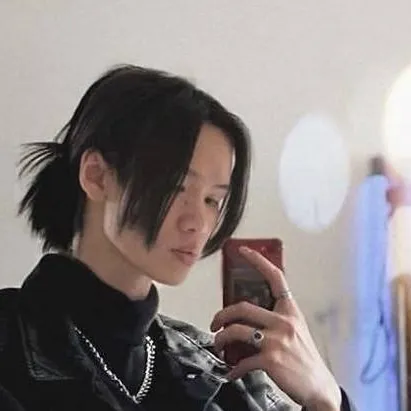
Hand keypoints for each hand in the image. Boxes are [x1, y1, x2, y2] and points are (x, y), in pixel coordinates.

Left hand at [210, 246, 340, 409]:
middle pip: (242, 307)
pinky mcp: (271, 359)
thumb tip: (246, 315)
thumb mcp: (295, 329)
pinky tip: (231, 371)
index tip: (243, 251)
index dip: (258, 260)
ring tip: (218, 345)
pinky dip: (233, 368)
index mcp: (290, 310)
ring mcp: (277, 340)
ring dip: (221, 339)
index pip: (275, 277)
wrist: (319, 386)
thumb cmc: (304, 356)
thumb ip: (275, 317)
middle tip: (215, 323)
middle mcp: (284, 321)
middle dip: (221, 315)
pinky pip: (242, 361)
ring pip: (236, 330)